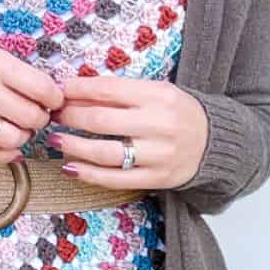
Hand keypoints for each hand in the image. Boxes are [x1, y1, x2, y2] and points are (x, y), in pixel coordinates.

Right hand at [0, 35, 64, 162]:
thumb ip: (18, 73)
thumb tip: (49, 95)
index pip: (41, 88)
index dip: (55, 98)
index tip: (53, 101)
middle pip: (30, 117)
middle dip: (40, 119)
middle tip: (35, 115)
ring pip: (12, 139)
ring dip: (23, 138)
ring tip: (19, 129)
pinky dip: (6, 155)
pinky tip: (9, 148)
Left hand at [48, 74, 209, 187]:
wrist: (215, 142)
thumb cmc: (178, 113)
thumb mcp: (157, 91)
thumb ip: (123, 91)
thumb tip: (76, 90)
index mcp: (159, 96)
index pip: (108, 90)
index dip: (78, 90)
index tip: (60, 91)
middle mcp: (159, 124)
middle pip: (101, 120)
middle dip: (70, 116)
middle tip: (54, 115)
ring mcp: (158, 154)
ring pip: (104, 152)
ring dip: (73, 146)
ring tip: (56, 139)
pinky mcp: (156, 178)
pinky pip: (115, 179)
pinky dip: (88, 174)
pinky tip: (70, 167)